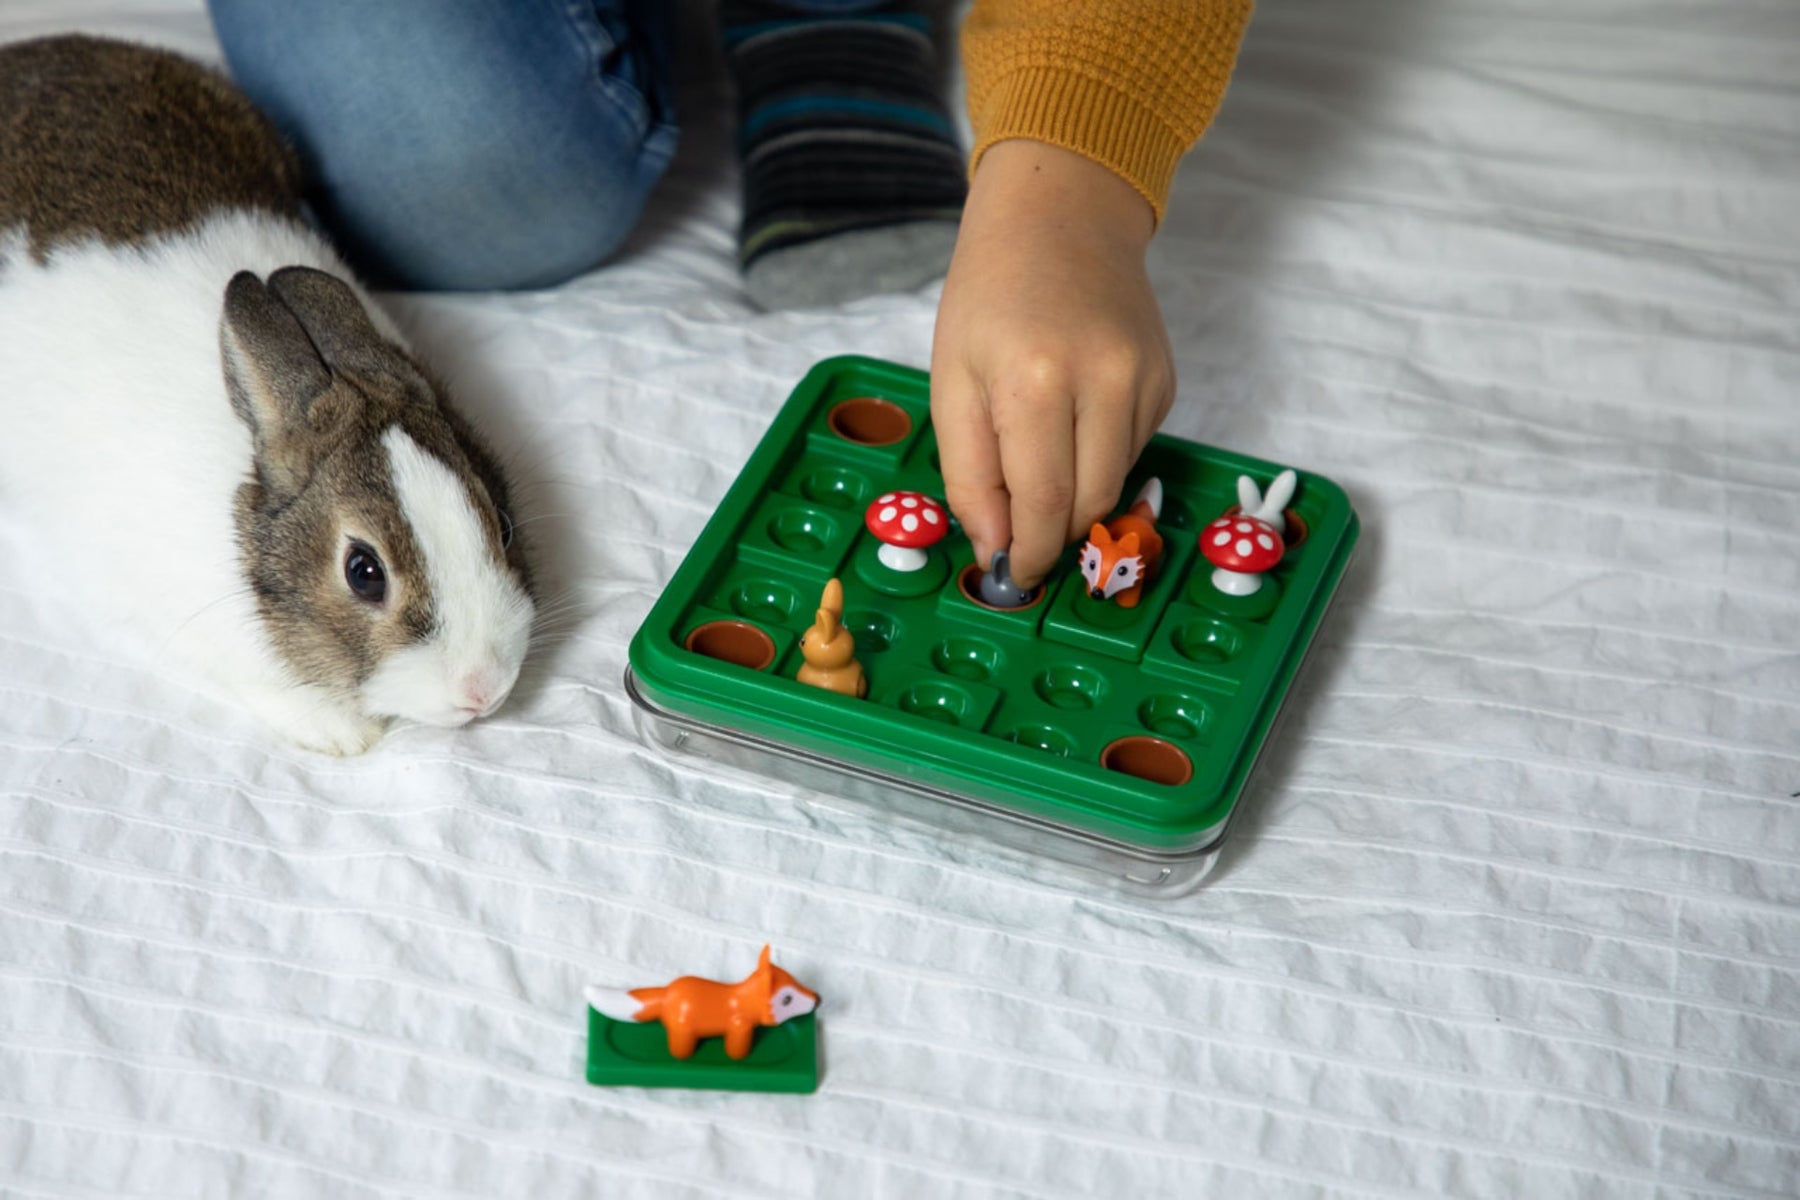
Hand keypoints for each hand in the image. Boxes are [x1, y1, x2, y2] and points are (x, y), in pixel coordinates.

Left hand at [931, 139, 1174, 588]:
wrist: (1060, 218)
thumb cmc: (990, 298)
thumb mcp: (952, 382)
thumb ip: (970, 474)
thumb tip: (997, 549)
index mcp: (1036, 381)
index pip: (1045, 502)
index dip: (1031, 551)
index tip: (1016, 574)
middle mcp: (1104, 381)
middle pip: (1088, 502)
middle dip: (1053, 533)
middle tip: (1022, 536)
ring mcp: (1145, 380)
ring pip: (1114, 482)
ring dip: (1075, 495)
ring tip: (1039, 454)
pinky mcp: (1167, 381)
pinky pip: (1132, 450)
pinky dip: (1098, 457)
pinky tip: (1073, 417)